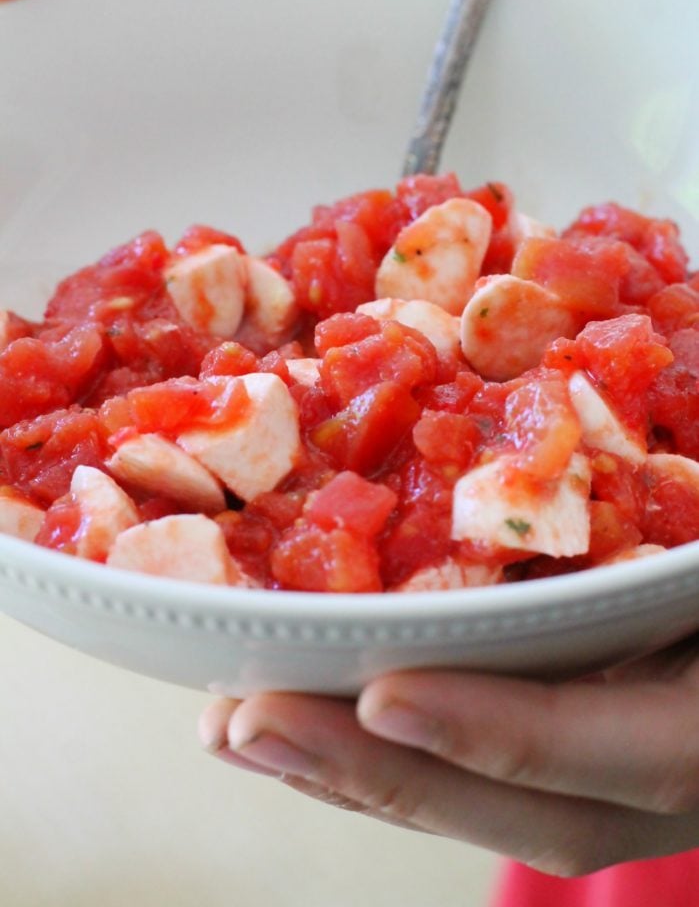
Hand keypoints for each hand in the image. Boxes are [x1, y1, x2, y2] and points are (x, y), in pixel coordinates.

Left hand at [199, 635, 698, 875]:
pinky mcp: (575, 746)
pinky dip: (377, 748)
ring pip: (481, 800)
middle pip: (524, 805)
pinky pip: (470, 768)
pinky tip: (292, 707)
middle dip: (380, 775)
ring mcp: (620, 770)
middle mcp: (673, 766)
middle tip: (246, 720)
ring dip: (350, 771)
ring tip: (234, 723)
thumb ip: (680, 512)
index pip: (635, 749)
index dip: (512, 734)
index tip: (389, 696)